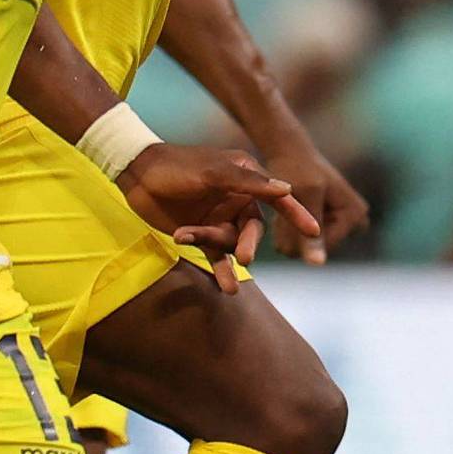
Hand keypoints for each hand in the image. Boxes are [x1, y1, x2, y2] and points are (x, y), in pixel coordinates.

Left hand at [118, 144, 319, 294]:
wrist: (137, 176)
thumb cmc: (178, 167)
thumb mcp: (214, 173)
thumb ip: (249, 183)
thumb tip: (287, 190)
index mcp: (246, 177)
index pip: (277, 197)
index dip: (297, 214)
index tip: (315, 231)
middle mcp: (237, 198)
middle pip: (254, 229)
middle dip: (250, 243)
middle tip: (245, 257)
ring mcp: (219, 218)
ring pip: (233, 244)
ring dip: (224, 255)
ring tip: (222, 275)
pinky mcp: (201, 234)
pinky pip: (216, 256)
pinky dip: (220, 270)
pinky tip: (225, 286)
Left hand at [260, 141, 371, 264]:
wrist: (288, 150)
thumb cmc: (297, 167)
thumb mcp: (305, 197)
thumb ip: (310, 231)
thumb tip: (318, 265)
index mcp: (356, 214)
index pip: (323, 248)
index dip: (299, 236)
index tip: (286, 214)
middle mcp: (356, 222)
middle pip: (316, 251)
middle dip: (295, 234)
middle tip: (284, 211)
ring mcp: (342, 224)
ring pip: (306, 250)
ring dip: (288, 233)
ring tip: (283, 212)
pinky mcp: (328, 225)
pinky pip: (303, 243)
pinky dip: (288, 232)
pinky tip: (284, 215)